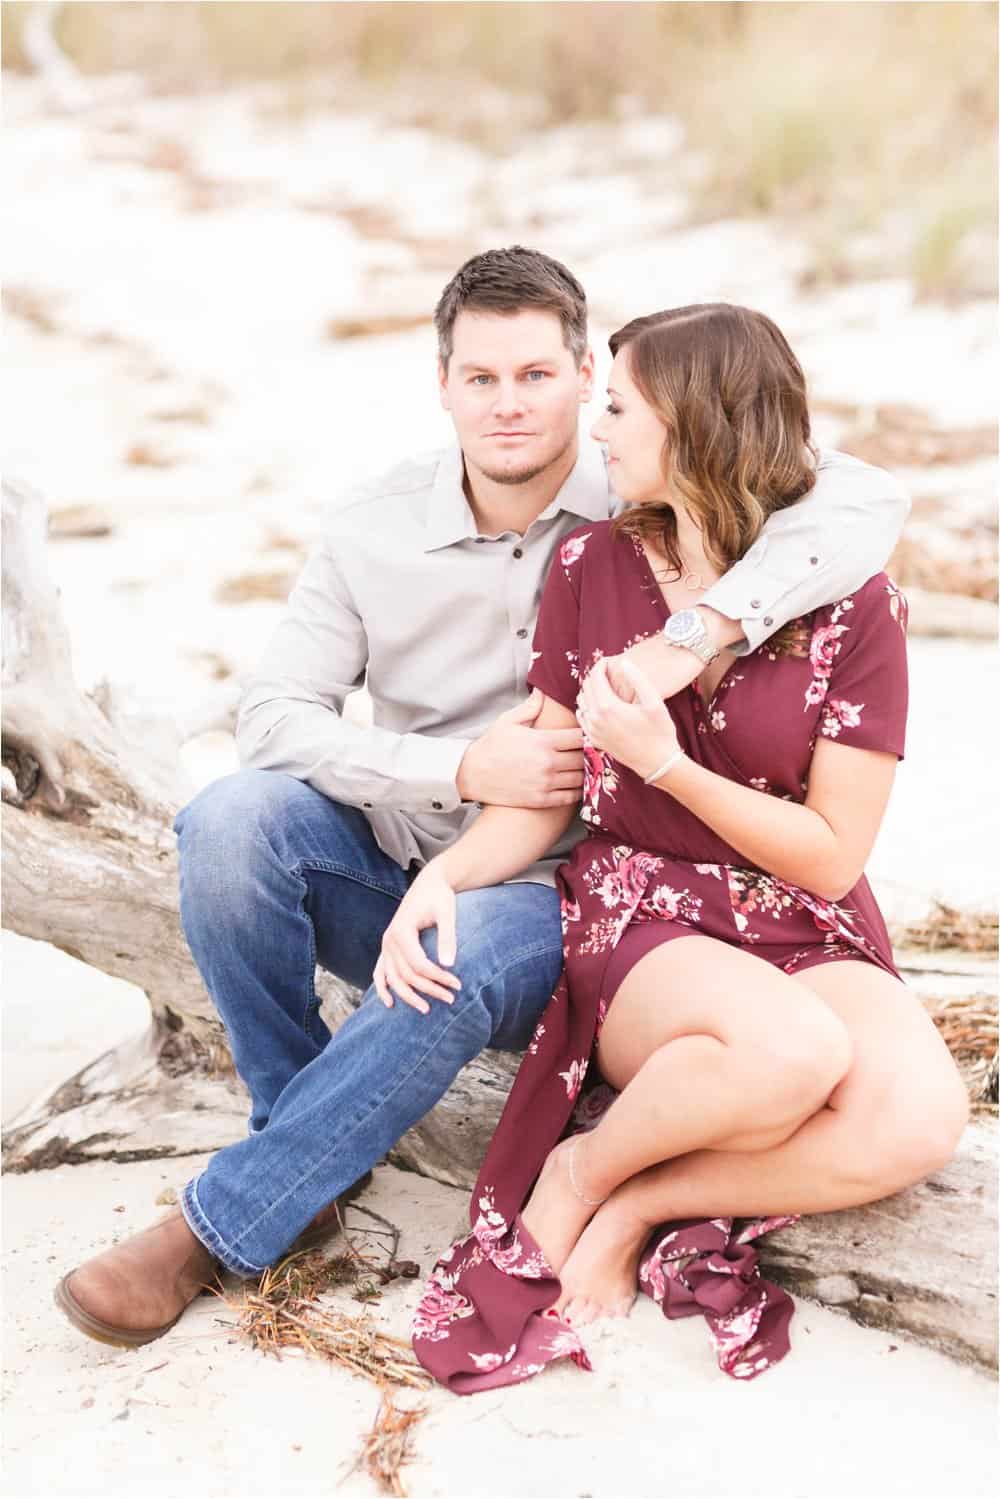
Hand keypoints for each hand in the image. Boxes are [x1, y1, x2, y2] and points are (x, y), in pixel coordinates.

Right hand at [373, 864, 462, 1014]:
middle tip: (452, 999)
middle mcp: (389, 940)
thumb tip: (449, 964)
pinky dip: (382, 988)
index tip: (458, 985)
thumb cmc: (439, 897)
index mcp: (401, 931)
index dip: (437, 978)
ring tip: (427, 1009)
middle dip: (429, 989)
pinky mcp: (387, 948)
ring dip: (408, 996)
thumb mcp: (447, 912)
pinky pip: (380, 972)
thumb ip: (447, 937)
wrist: (428, 884)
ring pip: (392, 978)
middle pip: (406, 974)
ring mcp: (386, 946)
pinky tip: (390, 1004)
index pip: (418, 964)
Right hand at [456, 689, 583, 807]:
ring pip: (581, 778)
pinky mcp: (541, 800)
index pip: (580, 737)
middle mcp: (548, 763)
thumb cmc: (490, 746)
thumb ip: (531, 707)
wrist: (472, 775)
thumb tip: (543, 691)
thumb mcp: (508, 721)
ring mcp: (545, 783)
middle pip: (584, 758)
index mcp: (543, 741)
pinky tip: (577, 784)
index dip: (588, 735)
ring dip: (587, 772)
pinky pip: (570, 797)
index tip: (589, 735)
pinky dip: (578, 791)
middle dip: (590, 754)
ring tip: (587, 767)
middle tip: (594, 752)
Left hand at [576, 657, 678, 780]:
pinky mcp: (594, 740)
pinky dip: (587, 706)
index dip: (601, 664)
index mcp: (608, 707)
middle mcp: (595, 719)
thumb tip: (623, 662)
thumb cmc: (660, 732)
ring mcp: (593, 731)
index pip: (595, 676)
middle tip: (609, 671)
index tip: (610, 661)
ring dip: (590, 690)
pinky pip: (582, 717)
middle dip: (595, 675)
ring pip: (581, 701)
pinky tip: (602, 703)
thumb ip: (638, 679)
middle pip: (586, 687)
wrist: (658, 763)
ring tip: (606, 686)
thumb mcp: (655, 702)